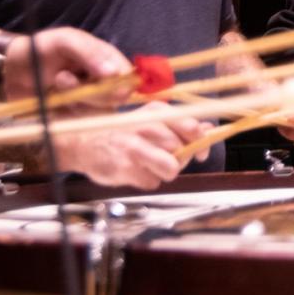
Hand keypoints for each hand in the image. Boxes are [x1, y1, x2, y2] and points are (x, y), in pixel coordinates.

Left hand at [3, 28, 133, 106]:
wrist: (8, 71)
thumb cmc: (36, 50)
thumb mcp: (63, 41)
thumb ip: (89, 52)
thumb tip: (114, 72)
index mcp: (106, 59)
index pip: (128, 76)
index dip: (118, 83)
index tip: (98, 80)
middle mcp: (102, 81)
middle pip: (116, 98)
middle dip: (89, 91)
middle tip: (63, 78)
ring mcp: (89, 100)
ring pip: (98, 112)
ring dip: (74, 100)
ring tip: (55, 85)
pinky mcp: (75, 116)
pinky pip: (81, 121)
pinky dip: (66, 112)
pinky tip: (54, 100)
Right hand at [57, 109, 211, 189]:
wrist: (82, 142)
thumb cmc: (122, 133)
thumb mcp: (150, 121)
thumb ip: (180, 125)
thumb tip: (210, 129)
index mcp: (156, 111)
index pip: (192, 127)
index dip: (200, 143)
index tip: (200, 153)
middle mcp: (147, 126)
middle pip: (183, 151)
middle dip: (178, 160)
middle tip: (163, 158)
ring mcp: (136, 148)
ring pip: (171, 169)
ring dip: (164, 172)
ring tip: (150, 166)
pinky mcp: (126, 168)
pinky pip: (152, 182)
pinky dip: (146, 180)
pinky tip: (133, 170)